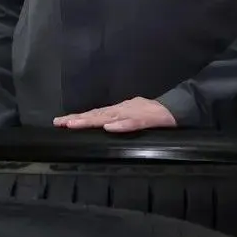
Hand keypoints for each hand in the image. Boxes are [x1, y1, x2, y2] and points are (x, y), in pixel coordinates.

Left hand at [53, 98, 178, 132]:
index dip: (77, 118)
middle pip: (96, 115)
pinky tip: (109, 128)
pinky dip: (120, 125)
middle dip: (77, 119)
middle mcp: (120, 110)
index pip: (94, 114)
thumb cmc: (151, 113)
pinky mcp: (145, 121)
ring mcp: (132, 114)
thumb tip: (103, 125)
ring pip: (108, 118)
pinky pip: (132, 124)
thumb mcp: (131, 116)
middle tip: (60, 123)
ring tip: (74, 124)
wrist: (175, 109)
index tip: (60, 122)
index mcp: (117, 110)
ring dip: (91, 121)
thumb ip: (118, 120)